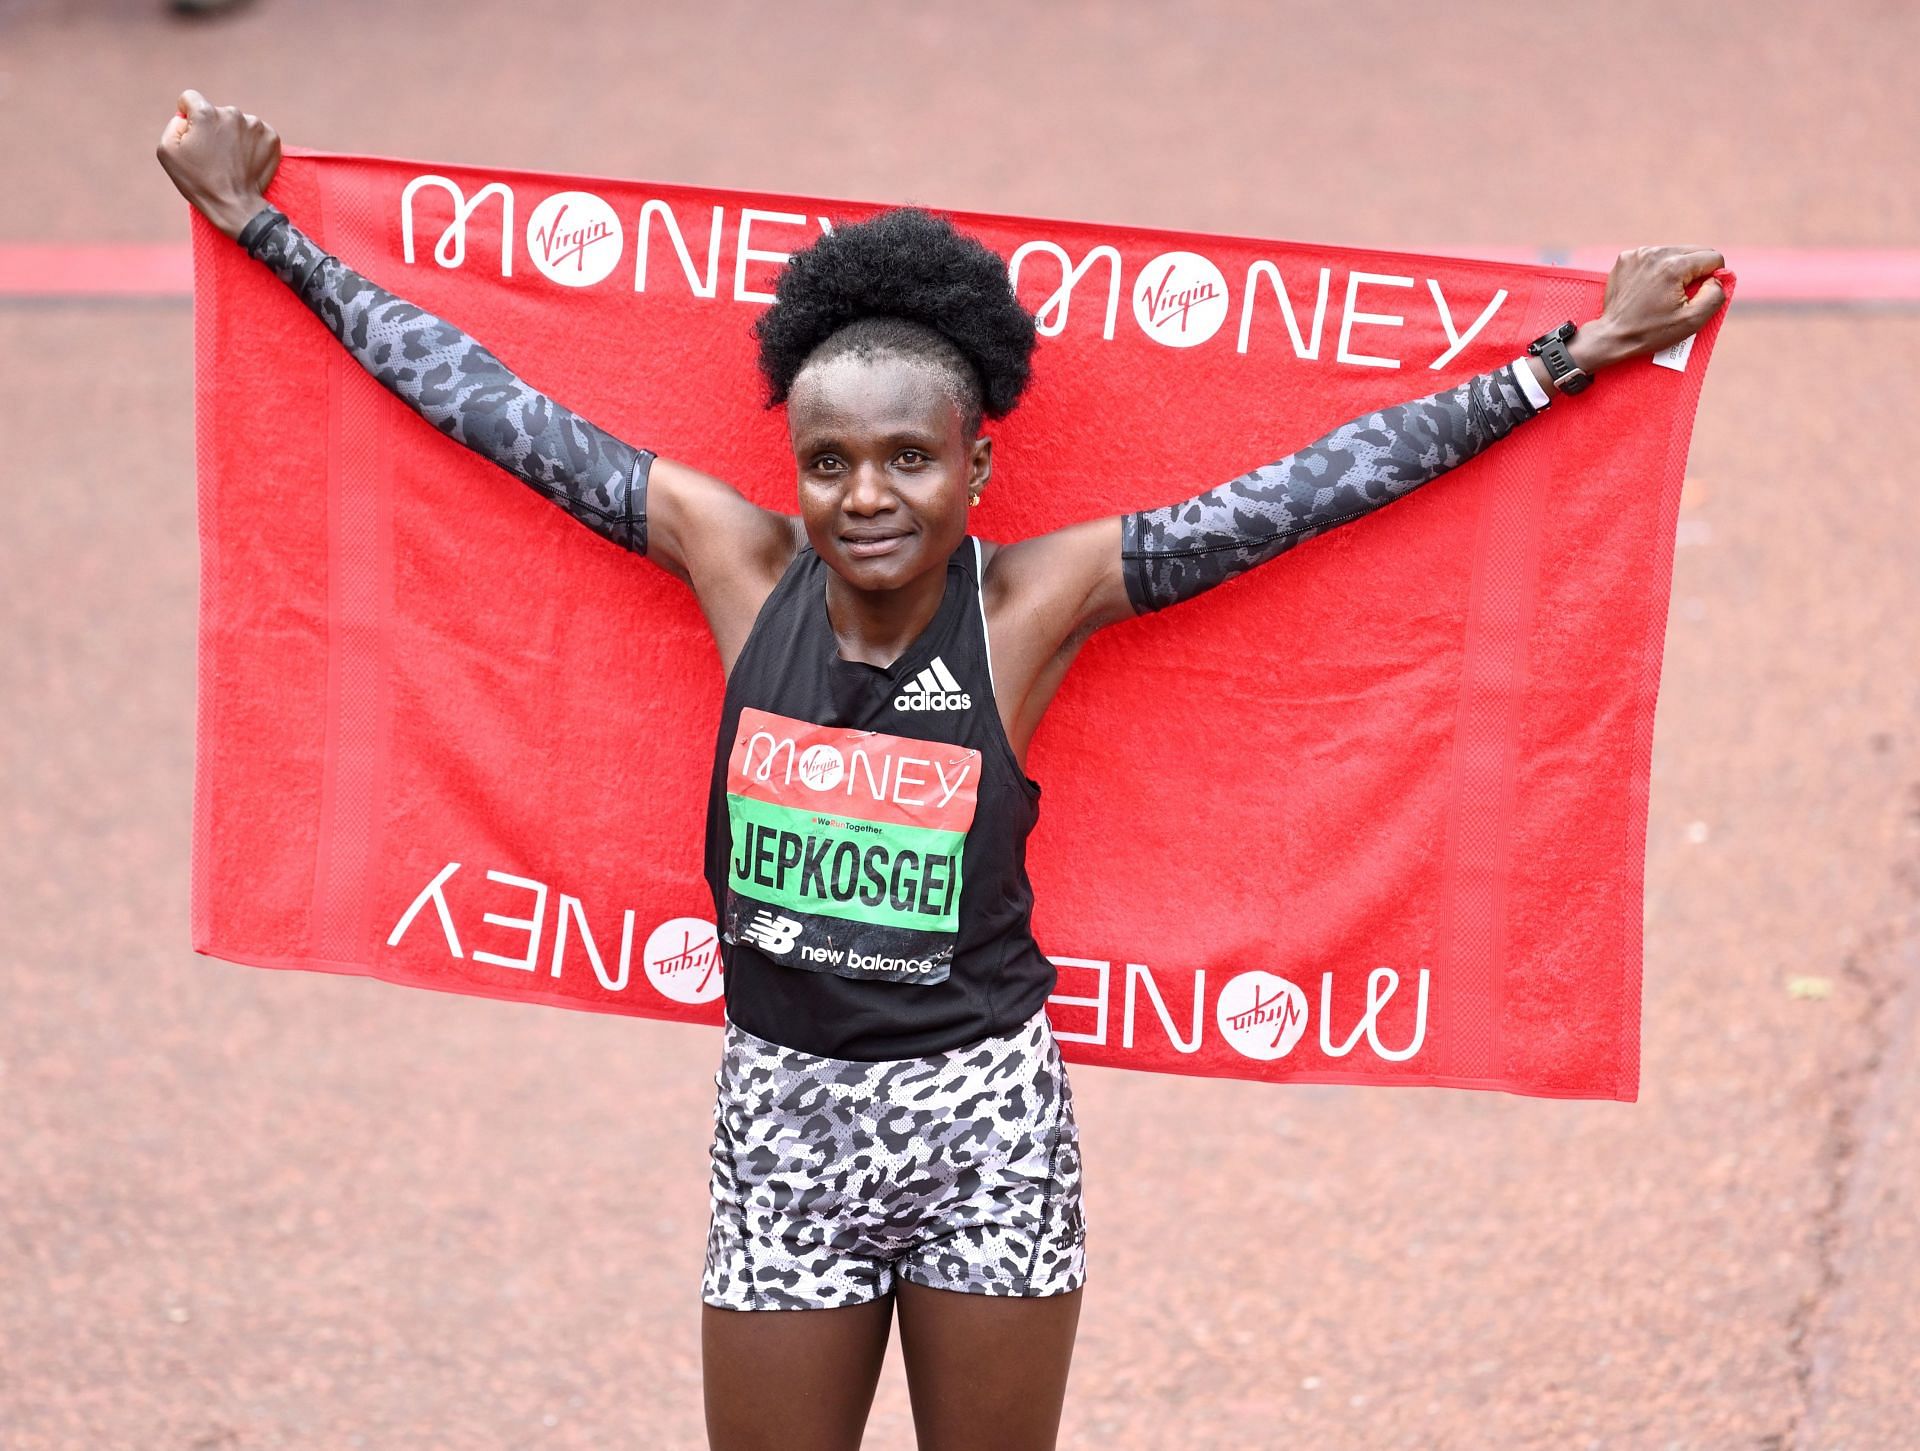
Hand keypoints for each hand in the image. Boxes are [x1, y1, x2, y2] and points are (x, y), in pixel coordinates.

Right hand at [155, 89, 281, 239]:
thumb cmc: (198, 181)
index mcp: (206, 113)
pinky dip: (251, 143)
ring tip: (231, 159)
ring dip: (233, 135)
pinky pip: (256, 133)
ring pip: (237, 123)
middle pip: (216, 112)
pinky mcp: (271, 138)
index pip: (190, 98)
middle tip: (214, 154)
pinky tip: (245, 160)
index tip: (192, 132)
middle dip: (213, 127)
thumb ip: (174, 123)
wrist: (235, 206)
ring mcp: (255, 125)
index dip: (187, 114)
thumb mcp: (168, 150)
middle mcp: (233, 114)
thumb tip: (186, 116)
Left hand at [1572, 245, 1727, 370]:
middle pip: (1694, 251)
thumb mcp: (1692, 321)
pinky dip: (1656, 269)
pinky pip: (1654, 256)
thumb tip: (1718, 277)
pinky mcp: (1626, 258)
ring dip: (1676, 268)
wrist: (1611, 336)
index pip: (1713, 257)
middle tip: (1682, 295)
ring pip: (1675, 252)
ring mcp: (1638, 253)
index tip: (1698, 294)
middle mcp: (1656, 253)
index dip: (1712, 277)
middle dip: (1695, 271)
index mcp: (1674, 265)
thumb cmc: (1651, 332)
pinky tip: (1648, 288)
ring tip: (1664, 292)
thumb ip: (1714, 295)